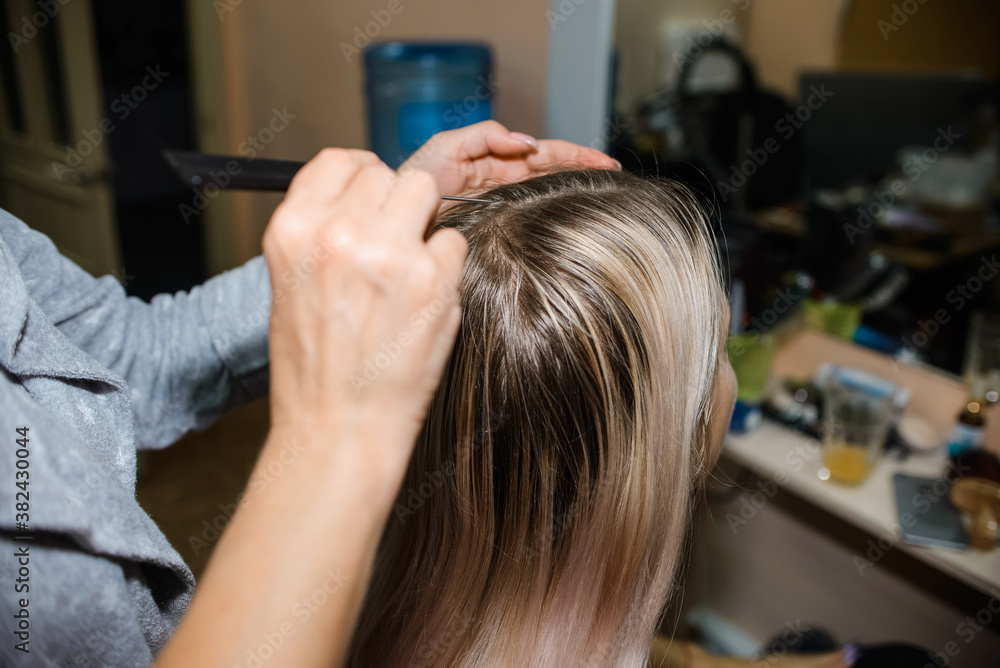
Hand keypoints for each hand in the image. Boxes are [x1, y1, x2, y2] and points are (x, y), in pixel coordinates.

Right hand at [263, 148, 467, 484]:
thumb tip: (362, 200)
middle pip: (387, 176)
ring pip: (425, 192)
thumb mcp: (289, 286)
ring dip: (423, 221)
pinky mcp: (434, 281)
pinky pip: (454, 241)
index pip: (339, 161)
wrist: (339, 429)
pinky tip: (426, 298)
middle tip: (393, 244)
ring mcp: (390, 254)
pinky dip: (446, 265)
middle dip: (394, 204)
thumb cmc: (314, 368)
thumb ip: (321, 234)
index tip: (371, 195)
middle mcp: (339, 233)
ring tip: (411, 264)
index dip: (361, 176)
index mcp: (293, 230)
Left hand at [399, 119, 620, 196]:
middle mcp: (502, 182)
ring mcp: (501, 204)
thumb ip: (486, 138)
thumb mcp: (447, 146)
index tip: (604, 161)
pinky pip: (528, 215)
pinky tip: (569, 214)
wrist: (395, 213)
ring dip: (572, 188)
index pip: (544, 153)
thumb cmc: (414, 178)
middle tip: (612, 174)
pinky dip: (551, 211)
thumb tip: (527, 143)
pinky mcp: (495, 225)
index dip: (574, 155)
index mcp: (495, 160)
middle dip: (582, 169)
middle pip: (551, 172)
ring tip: (602, 190)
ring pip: (544, 192)